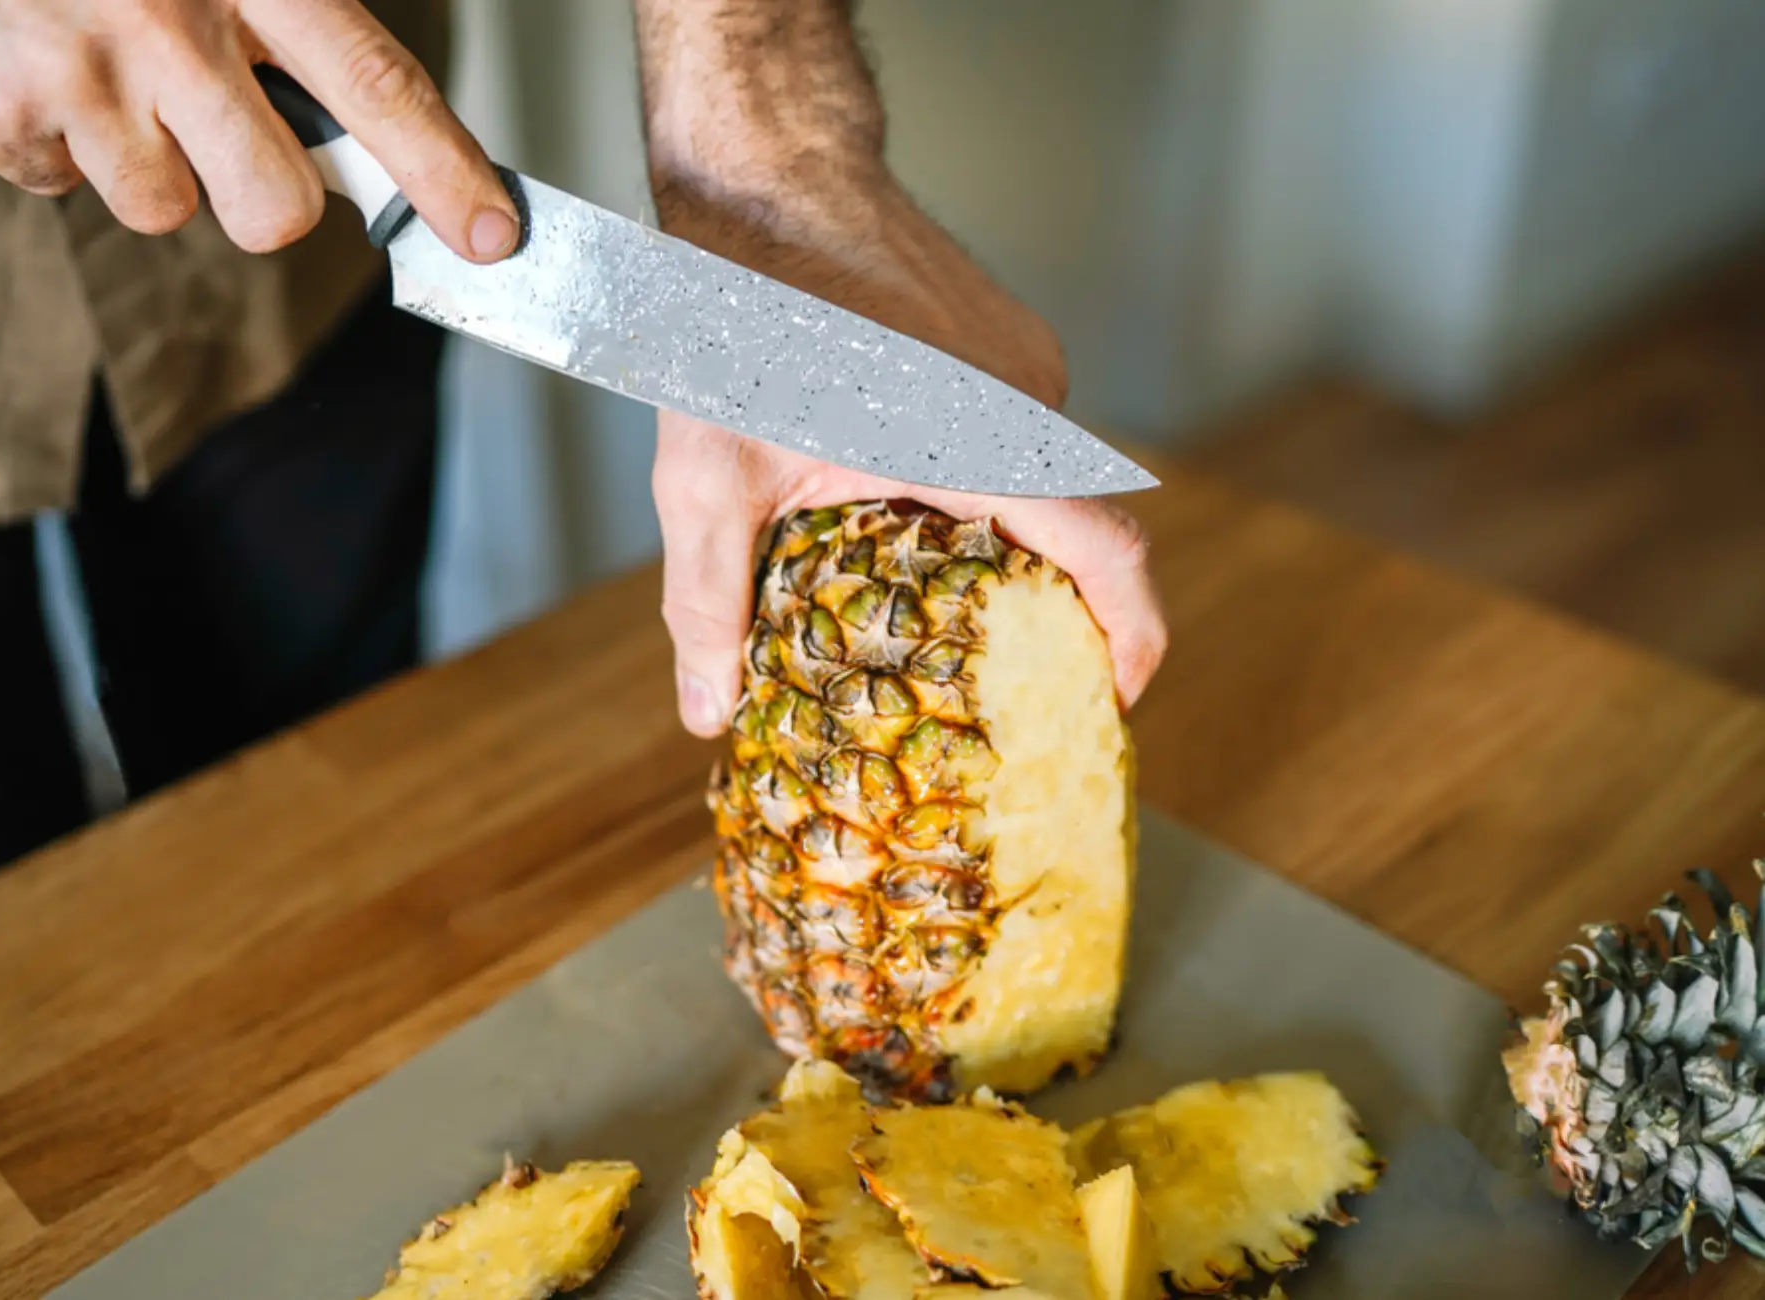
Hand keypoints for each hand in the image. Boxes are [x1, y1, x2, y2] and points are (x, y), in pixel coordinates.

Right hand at [0, 0, 518, 259]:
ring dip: (144, 162)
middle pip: (274, 207)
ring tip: (99, 69)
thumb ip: (281, 22)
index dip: (442, 169)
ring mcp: (78, 77)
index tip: (492, 235)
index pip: (374, 83)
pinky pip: (62, 186)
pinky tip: (31, 66)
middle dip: (263, 200)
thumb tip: (364, 127)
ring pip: (164, 211)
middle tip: (219, 132)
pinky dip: (54, 143)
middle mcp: (169, 21)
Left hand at [650, 173, 1167, 738]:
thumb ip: (711, 603)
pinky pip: (1017, 433)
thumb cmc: (733, 314)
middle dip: (1042, 610)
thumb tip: (710, 713)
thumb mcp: (706, 479)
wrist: (765, 179)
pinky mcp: (1011, 339)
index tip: (1114, 699)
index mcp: (979, 442)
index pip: (1108, 554)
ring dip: (998, 539)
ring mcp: (1027, 362)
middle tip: (984, 674)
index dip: (1131, 640)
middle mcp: (1026, 400)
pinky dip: (980, 482)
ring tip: (919, 585)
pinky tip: (901, 501)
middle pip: (1073, 531)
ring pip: (1039, 483)